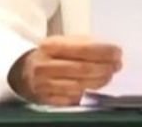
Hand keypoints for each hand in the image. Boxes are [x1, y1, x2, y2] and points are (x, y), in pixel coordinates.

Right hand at [8, 36, 122, 105]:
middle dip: (104, 68)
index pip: (83, 48)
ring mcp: (44, 84)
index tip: (117, 52)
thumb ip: (85, 45)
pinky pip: (71, 99)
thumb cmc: (51, 55)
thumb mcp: (63, 42)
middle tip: (117, 66)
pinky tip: (93, 87)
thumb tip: (111, 52)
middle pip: (83, 68)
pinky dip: (86, 94)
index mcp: (50, 45)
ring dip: (99, 81)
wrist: (23, 71)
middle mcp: (45, 65)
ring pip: (79, 86)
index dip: (104, 51)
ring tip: (108, 76)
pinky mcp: (46, 99)